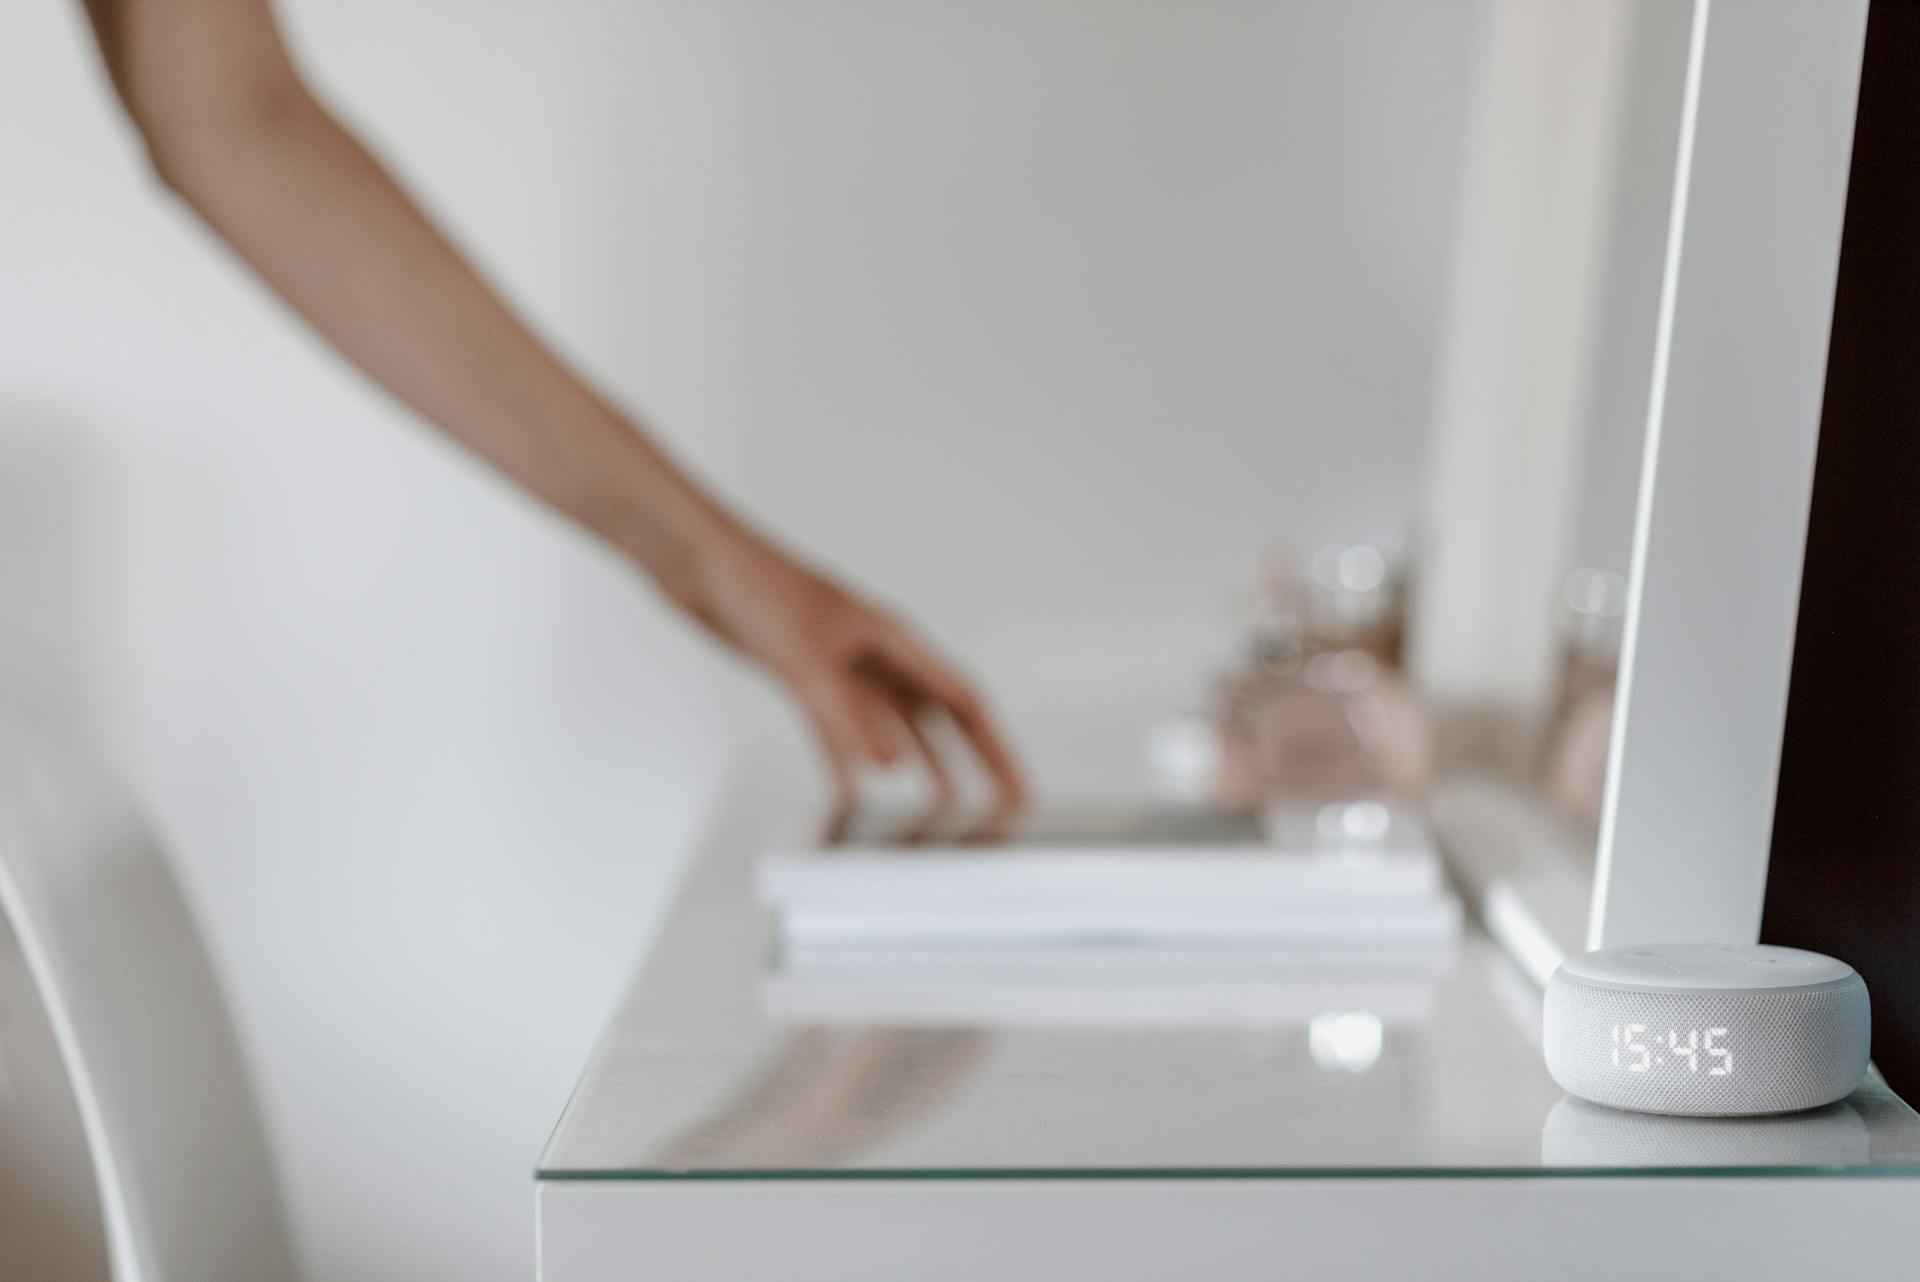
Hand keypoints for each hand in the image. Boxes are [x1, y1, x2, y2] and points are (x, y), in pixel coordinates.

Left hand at [676, 526, 1026, 807]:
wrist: (702, 565)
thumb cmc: (759, 587)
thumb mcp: (807, 658)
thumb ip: (842, 718)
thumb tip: (877, 774)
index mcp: (896, 640)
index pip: (963, 701)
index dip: (996, 749)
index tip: (1018, 788)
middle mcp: (878, 655)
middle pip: (939, 719)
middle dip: (970, 763)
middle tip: (995, 806)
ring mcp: (844, 668)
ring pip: (894, 728)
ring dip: (916, 766)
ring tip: (938, 809)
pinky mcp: (807, 679)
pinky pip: (842, 731)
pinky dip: (853, 760)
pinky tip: (859, 791)